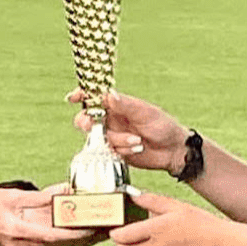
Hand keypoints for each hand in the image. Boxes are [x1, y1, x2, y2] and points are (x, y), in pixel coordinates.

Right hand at [0, 183, 104, 245]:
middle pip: (62, 243)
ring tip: (101, 227)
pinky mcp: (23, 244)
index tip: (98, 229)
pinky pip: (48, 240)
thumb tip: (66, 192)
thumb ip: (41, 197)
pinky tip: (78, 226)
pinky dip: (64, 233)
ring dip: (78, 236)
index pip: (56, 238)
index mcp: (20, 233)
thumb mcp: (13, 196)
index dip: (79, 234)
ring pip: (58, 243)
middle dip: (86, 237)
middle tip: (109, 228)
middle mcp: (24, 245)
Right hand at [67, 88, 188, 175]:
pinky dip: (122, 149)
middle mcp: (111, 119)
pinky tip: (136, 148)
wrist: (173, 150)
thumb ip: (126, 105)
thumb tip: (108, 94)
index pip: (93, 97)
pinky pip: (108, 150)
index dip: (81, 95)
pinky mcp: (115, 151)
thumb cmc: (162, 125)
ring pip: (98, 137)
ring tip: (137, 140)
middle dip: (89, 123)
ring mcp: (112, 135)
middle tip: (97, 126)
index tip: (73, 98)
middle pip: (86, 119)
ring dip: (117, 140)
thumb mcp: (145, 112)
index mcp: (117, 104)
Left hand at [108, 191, 226, 245]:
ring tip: (156, 239)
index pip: (120, 237)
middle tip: (128, 236)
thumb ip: (151, 201)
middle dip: (121, 244)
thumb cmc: (200, 222)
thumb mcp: (176, 206)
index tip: (116, 230)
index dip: (115, 234)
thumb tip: (132, 195)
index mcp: (154, 230)